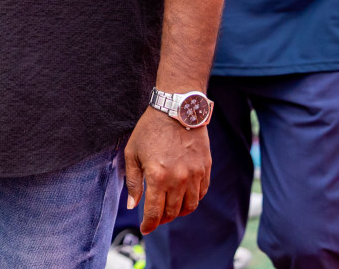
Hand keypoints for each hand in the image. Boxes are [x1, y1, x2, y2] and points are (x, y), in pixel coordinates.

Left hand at [124, 108, 211, 233]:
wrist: (176, 109)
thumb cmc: (149, 130)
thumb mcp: (132, 153)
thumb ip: (133, 182)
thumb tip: (133, 206)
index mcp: (158, 177)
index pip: (155, 212)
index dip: (149, 224)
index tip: (145, 229)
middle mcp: (178, 179)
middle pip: (173, 212)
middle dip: (162, 220)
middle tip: (155, 219)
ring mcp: (194, 175)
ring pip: (190, 206)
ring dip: (179, 212)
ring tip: (170, 210)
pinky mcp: (205, 169)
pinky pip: (201, 193)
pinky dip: (193, 200)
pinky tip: (184, 197)